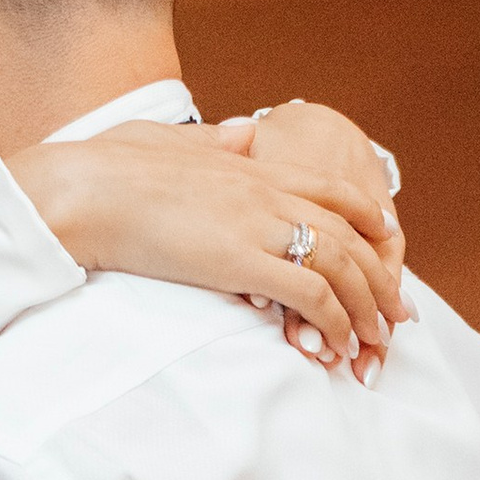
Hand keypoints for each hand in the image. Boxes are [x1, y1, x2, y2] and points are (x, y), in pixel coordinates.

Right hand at [11, 118, 399, 377]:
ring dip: (365, 309)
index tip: (388, 244)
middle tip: (398, 315)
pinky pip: (310, 295)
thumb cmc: (107, 169)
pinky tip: (338, 348)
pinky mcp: (241, 260)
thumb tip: (241, 130)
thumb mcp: (169, 140)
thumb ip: (213, 140)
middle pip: (351, 231)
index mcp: (251, 164)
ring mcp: (256, 224)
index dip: (369, 216)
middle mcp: (265, 190)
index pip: (333, 186)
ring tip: (374, 344)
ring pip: (342, 265)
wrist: (81, 190)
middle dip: (381, 277)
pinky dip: (334, 324)